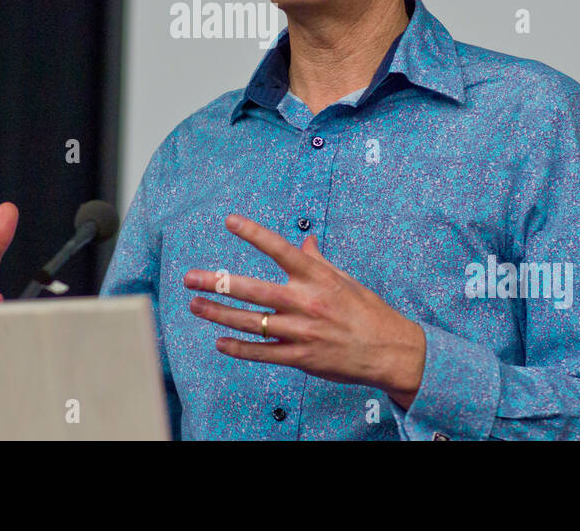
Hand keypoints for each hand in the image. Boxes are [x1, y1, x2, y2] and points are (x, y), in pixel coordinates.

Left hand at [183, 213, 426, 407]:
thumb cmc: (367, 310)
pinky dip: (239, 348)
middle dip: (217, 283)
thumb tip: (305, 242)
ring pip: (250, 322)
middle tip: (190, 278)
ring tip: (195, 305)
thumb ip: (318, 262)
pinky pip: (263, 353)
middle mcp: (305, 302)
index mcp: (316, 277)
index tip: (230, 220)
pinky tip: (220, 341)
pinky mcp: (300, 358)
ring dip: (218, 314)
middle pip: (252, 290)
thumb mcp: (344, 279)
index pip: (279, 249)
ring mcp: (301, 332)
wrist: (390, 350)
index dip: (254, 233)